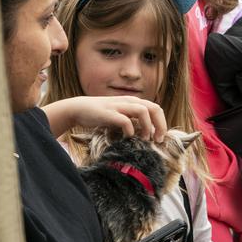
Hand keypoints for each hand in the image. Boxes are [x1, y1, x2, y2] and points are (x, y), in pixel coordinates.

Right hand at [43, 96, 167, 142]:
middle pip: (154, 108)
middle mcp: (129, 101)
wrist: (79, 109)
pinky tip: (128, 138)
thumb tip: (148, 134)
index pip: (156, 108)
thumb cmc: (102, 115)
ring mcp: (119, 106)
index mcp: (134, 102)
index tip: (160, 138)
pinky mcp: (108, 113)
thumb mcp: (121, 115)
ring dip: (147, 126)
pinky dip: (130, 130)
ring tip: (145, 139)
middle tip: (158, 140)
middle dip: (160, 125)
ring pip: (143, 111)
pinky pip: (125, 120)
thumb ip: (134, 120)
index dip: (162, 123)